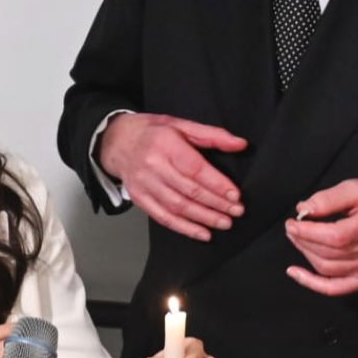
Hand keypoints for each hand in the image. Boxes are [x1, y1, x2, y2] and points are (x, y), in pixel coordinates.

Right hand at [97, 113, 247, 240]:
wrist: (116, 141)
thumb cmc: (152, 132)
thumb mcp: (181, 124)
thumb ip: (212, 135)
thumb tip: (240, 144)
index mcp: (166, 144)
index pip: (195, 169)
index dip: (217, 185)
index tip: (235, 195)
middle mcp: (153, 166)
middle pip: (189, 190)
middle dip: (216, 204)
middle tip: (236, 212)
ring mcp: (144, 184)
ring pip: (178, 207)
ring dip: (203, 218)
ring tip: (224, 223)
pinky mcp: (139, 199)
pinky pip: (163, 217)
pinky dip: (184, 228)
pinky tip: (202, 233)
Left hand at [283, 180, 357, 295]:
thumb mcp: (357, 189)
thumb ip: (329, 198)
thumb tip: (303, 210)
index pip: (334, 236)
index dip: (308, 232)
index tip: (292, 222)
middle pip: (327, 252)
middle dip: (302, 240)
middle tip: (292, 227)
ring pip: (326, 268)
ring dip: (305, 253)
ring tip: (298, 239)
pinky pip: (333, 288)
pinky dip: (311, 283)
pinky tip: (295, 272)